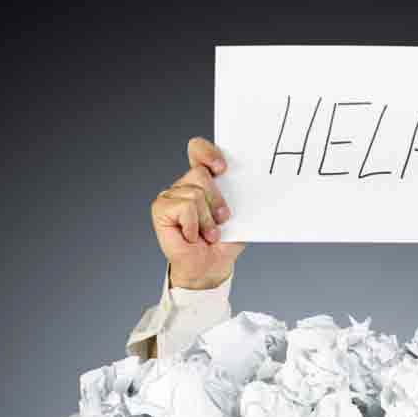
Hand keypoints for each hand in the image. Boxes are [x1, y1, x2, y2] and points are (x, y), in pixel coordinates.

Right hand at [150, 137, 244, 289]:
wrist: (211, 266)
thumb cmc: (224, 241)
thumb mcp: (240, 216)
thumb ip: (241, 197)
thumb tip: (256, 185)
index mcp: (204, 179)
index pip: (198, 150)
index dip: (208, 152)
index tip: (223, 168)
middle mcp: (185, 183)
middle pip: (201, 173)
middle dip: (217, 200)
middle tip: (222, 220)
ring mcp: (171, 195)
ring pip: (195, 194)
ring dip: (207, 220)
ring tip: (208, 233)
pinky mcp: (161, 208)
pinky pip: (184, 207)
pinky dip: (194, 226)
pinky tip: (192, 236)